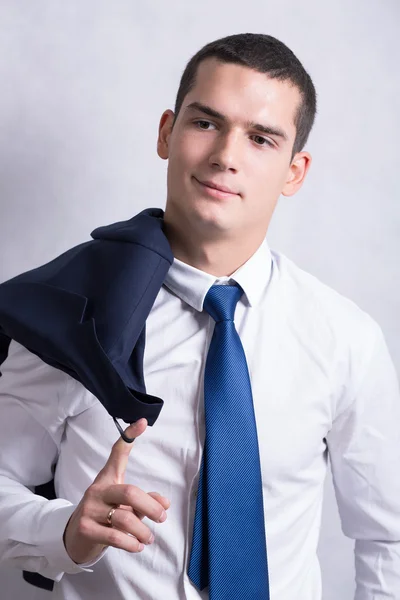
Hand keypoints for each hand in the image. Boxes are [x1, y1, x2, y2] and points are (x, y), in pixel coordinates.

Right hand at [63, 418, 169, 563]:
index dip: (130, 436)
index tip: (142, 422)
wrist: (75, 538)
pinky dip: (131, 543)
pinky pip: (114, 537)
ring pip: (125, 519)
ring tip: (148, 538)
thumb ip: (144, 502)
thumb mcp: (125, 506)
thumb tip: (165, 504)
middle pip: (130, 492)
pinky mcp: (86, 529)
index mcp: (108, 478)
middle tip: (161, 518)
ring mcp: (89, 509)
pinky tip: (137, 546)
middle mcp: (97, 490)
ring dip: (143, 531)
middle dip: (150, 507)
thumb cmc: (105, 516)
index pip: (118, 453)